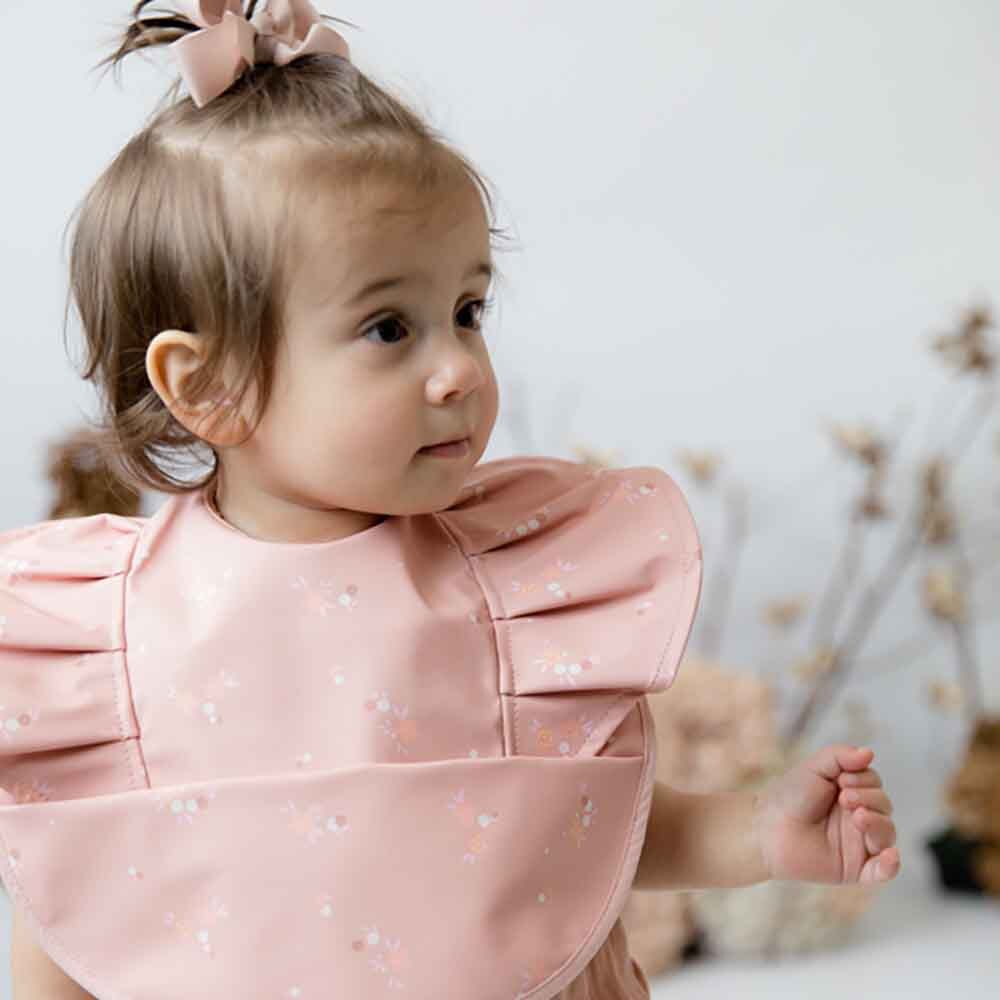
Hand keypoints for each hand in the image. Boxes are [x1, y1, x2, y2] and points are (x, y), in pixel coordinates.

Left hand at [752, 744, 900, 884]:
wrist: (768, 829)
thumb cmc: (789, 796)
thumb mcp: (814, 768)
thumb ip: (841, 756)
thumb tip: (870, 752)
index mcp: (850, 793)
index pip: (875, 784)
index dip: (865, 780)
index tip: (841, 781)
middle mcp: (857, 817)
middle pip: (884, 806)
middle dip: (870, 798)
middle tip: (844, 798)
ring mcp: (858, 843)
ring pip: (887, 834)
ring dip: (878, 823)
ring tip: (857, 817)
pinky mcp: (855, 868)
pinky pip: (884, 871)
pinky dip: (891, 865)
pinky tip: (889, 855)